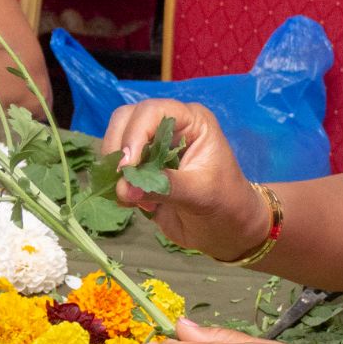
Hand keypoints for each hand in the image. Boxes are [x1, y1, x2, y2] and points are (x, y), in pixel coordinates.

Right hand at [101, 99, 267, 260]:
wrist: (227, 231)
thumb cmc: (225, 205)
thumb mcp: (200, 194)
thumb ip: (164, 187)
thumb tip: (123, 188)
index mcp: (192, 121)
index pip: (152, 111)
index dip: (134, 134)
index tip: (128, 166)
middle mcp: (170, 126)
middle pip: (126, 119)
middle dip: (119, 148)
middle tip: (121, 178)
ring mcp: (153, 146)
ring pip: (117, 141)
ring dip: (115, 168)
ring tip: (132, 196)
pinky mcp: (143, 168)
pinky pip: (117, 167)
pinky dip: (116, 183)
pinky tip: (134, 203)